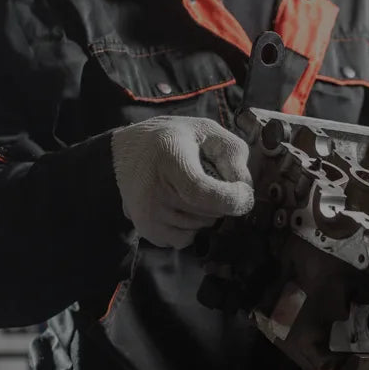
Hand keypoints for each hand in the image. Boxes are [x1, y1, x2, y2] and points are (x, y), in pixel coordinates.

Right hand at [111, 116, 252, 248]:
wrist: (124, 153)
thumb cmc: (171, 139)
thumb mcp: (205, 130)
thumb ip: (232, 152)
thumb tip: (244, 187)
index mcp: (169, 159)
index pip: (203, 193)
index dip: (231, 198)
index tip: (243, 191)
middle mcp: (155, 191)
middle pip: (210, 213)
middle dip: (223, 200)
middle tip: (208, 179)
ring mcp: (149, 214)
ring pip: (203, 227)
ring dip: (207, 212)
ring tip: (188, 188)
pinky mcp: (147, 230)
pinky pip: (187, 239)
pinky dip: (192, 226)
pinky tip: (180, 205)